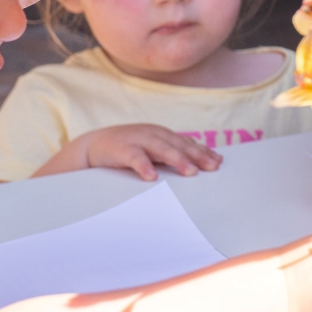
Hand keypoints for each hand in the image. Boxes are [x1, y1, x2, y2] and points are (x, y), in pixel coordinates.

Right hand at [35, 124, 221, 180]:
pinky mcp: (120, 149)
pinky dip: (144, 166)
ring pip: (161, 149)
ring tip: (190, 171)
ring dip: (177, 159)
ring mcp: (138, 140)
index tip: (219, 162)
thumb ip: (172, 155)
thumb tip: (199, 166)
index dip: (203, 152)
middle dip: (197, 155)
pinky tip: (152, 177)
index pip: (187, 144)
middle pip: (179, 145)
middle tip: (212, 167)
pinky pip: (134, 157)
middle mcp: (153, 134)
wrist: (92, 145)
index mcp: (163, 135)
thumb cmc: (128, 150)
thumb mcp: (152, 150)